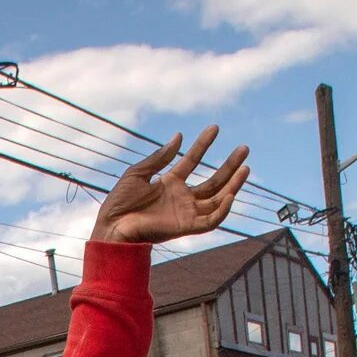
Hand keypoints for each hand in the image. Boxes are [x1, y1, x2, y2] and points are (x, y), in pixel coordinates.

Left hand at [91, 128, 250, 245]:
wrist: (111, 228)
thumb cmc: (118, 203)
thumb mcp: (138, 173)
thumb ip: (160, 157)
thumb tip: (179, 137)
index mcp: (170, 183)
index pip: (193, 161)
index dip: (203, 144)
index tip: (214, 128)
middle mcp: (181, 198)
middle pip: (213, 181)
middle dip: (229, 165)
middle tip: (245, 148)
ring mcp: (185, 213)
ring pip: (217, 199)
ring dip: (233, 185)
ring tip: (245, 167)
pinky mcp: (185, 227)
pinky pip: (211, 221)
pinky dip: (222, 210)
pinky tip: (231, 194)